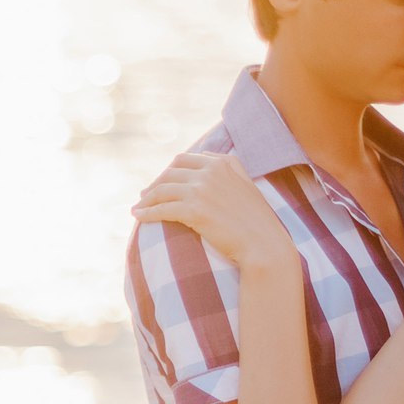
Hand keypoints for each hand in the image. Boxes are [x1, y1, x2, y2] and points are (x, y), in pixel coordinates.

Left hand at [131, 152, 295, 268]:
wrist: (264, 245)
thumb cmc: (257, 221)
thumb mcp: (245, 185)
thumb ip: (228, 168)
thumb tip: (204, 158)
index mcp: (223, 162)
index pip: (185, 159)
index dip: (169, 171)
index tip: (161, 182)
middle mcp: (211, 171)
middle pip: (171, 172)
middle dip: (155, 184)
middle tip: (145, 195)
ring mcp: (202, 189)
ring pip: (163, 189)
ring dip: (146, 199)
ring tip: (138, 207)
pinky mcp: (194, 210)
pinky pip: (162, 208)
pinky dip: (147, 212)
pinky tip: (138, 217)